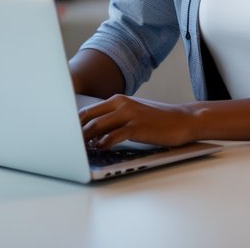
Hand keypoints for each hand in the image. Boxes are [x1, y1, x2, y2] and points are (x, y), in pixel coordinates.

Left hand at [78, 95, 201, 149]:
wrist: (183, 120)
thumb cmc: (157, 120)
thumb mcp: (133, 114)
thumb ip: (114, 119)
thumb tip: (93, 133)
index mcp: (117, 100)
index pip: (88, 111)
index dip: (74, 124)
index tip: (66, 135)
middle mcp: (121, 104)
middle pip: (88, 117)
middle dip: (76, 132)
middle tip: (68, 144)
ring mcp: (129, 114)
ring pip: (98, 126)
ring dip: (86, 139)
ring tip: (80, 149)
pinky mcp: (137, 127)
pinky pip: (114, 136)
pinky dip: (104, 144)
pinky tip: (101, 149)